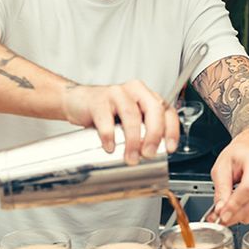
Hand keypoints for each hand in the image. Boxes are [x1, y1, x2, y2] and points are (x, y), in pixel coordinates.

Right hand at [62, 80, 179, 163]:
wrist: (76, 102)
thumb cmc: (107, 113)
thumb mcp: (128, 121)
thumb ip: (141, 132)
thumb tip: (151, 156)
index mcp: (147, 97)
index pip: (167, 111)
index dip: (171, 130)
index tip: (169, 148)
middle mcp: (136, 91)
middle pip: (153, 110)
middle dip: (154, 134)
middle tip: (149, 154)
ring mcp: (117, 93)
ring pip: (131, 115)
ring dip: (133, 140)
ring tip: (131, 157)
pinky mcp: (98, 100)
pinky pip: (106, 119)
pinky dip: (109, 135)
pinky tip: (110, 147)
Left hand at [207, 129, 248, 224]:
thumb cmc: (237, 156)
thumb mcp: (221, 168)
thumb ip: (221, 189)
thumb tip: (221, 209)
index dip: (235, 204)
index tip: (222, 214)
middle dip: (236, 213)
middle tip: (221, 219)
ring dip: (241, 216)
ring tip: (226, 215)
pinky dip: (248, 215)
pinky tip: (238, 212)